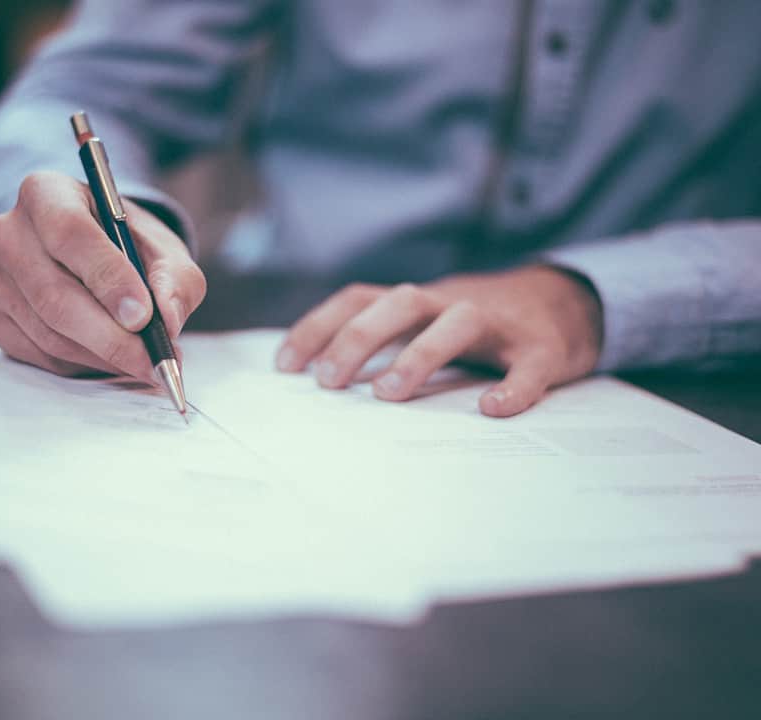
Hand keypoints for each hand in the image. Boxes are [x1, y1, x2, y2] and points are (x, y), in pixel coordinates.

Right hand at [0, 171, 205, 381]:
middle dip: (111, 336)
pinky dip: (80, 365)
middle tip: (152, 360)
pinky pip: (36, 353)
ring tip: (142, 361)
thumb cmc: (130, 248)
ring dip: (101, 356)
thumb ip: (175, 280)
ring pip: (47, 332)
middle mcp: (7, 230)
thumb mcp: (165, 252)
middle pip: (54, 294)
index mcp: (47, 193)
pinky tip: (108, 357)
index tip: (143, 316)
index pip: (69, 233)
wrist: (97, 257)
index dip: (107, 278)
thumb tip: (167, 320)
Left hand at [276, 266, 602, 416]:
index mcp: (418, 302)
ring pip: (457, 322)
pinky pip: (529, 365)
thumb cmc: (478, 324)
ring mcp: (499, 323)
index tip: (285, 366)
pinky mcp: (543, 348)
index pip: (359, 299)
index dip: (319, 326)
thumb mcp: (426, 322)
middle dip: (358, 338)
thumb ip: (385, 341)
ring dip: (419, 354)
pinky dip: (513, 387)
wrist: (565, 302)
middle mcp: (452, 302)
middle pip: (400, 303)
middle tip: (328, 382)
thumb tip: (321, 380)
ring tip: (388, 394)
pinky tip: (493, 410)